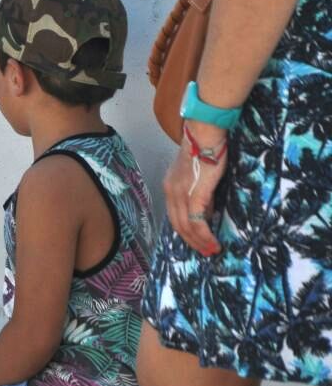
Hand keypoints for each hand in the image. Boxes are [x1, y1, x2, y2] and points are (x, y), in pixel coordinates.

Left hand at [164, 121, 227, 255]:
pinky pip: (197, 221)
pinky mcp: (194, 195)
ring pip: (186, 226)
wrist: (205, 134)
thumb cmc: (205, 148)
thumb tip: (207, 208)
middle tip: (205, 251)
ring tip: (211, 250)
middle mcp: (172, 191)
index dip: (185, 230)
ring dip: (199, 242)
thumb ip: (198, 190)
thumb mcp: (197, 172)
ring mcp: (181, 194)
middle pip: (177, 224)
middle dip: (191, 241)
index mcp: (171, 186)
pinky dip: (204, 235)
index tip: (196, 240)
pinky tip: (213, 242)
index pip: (174, 214)